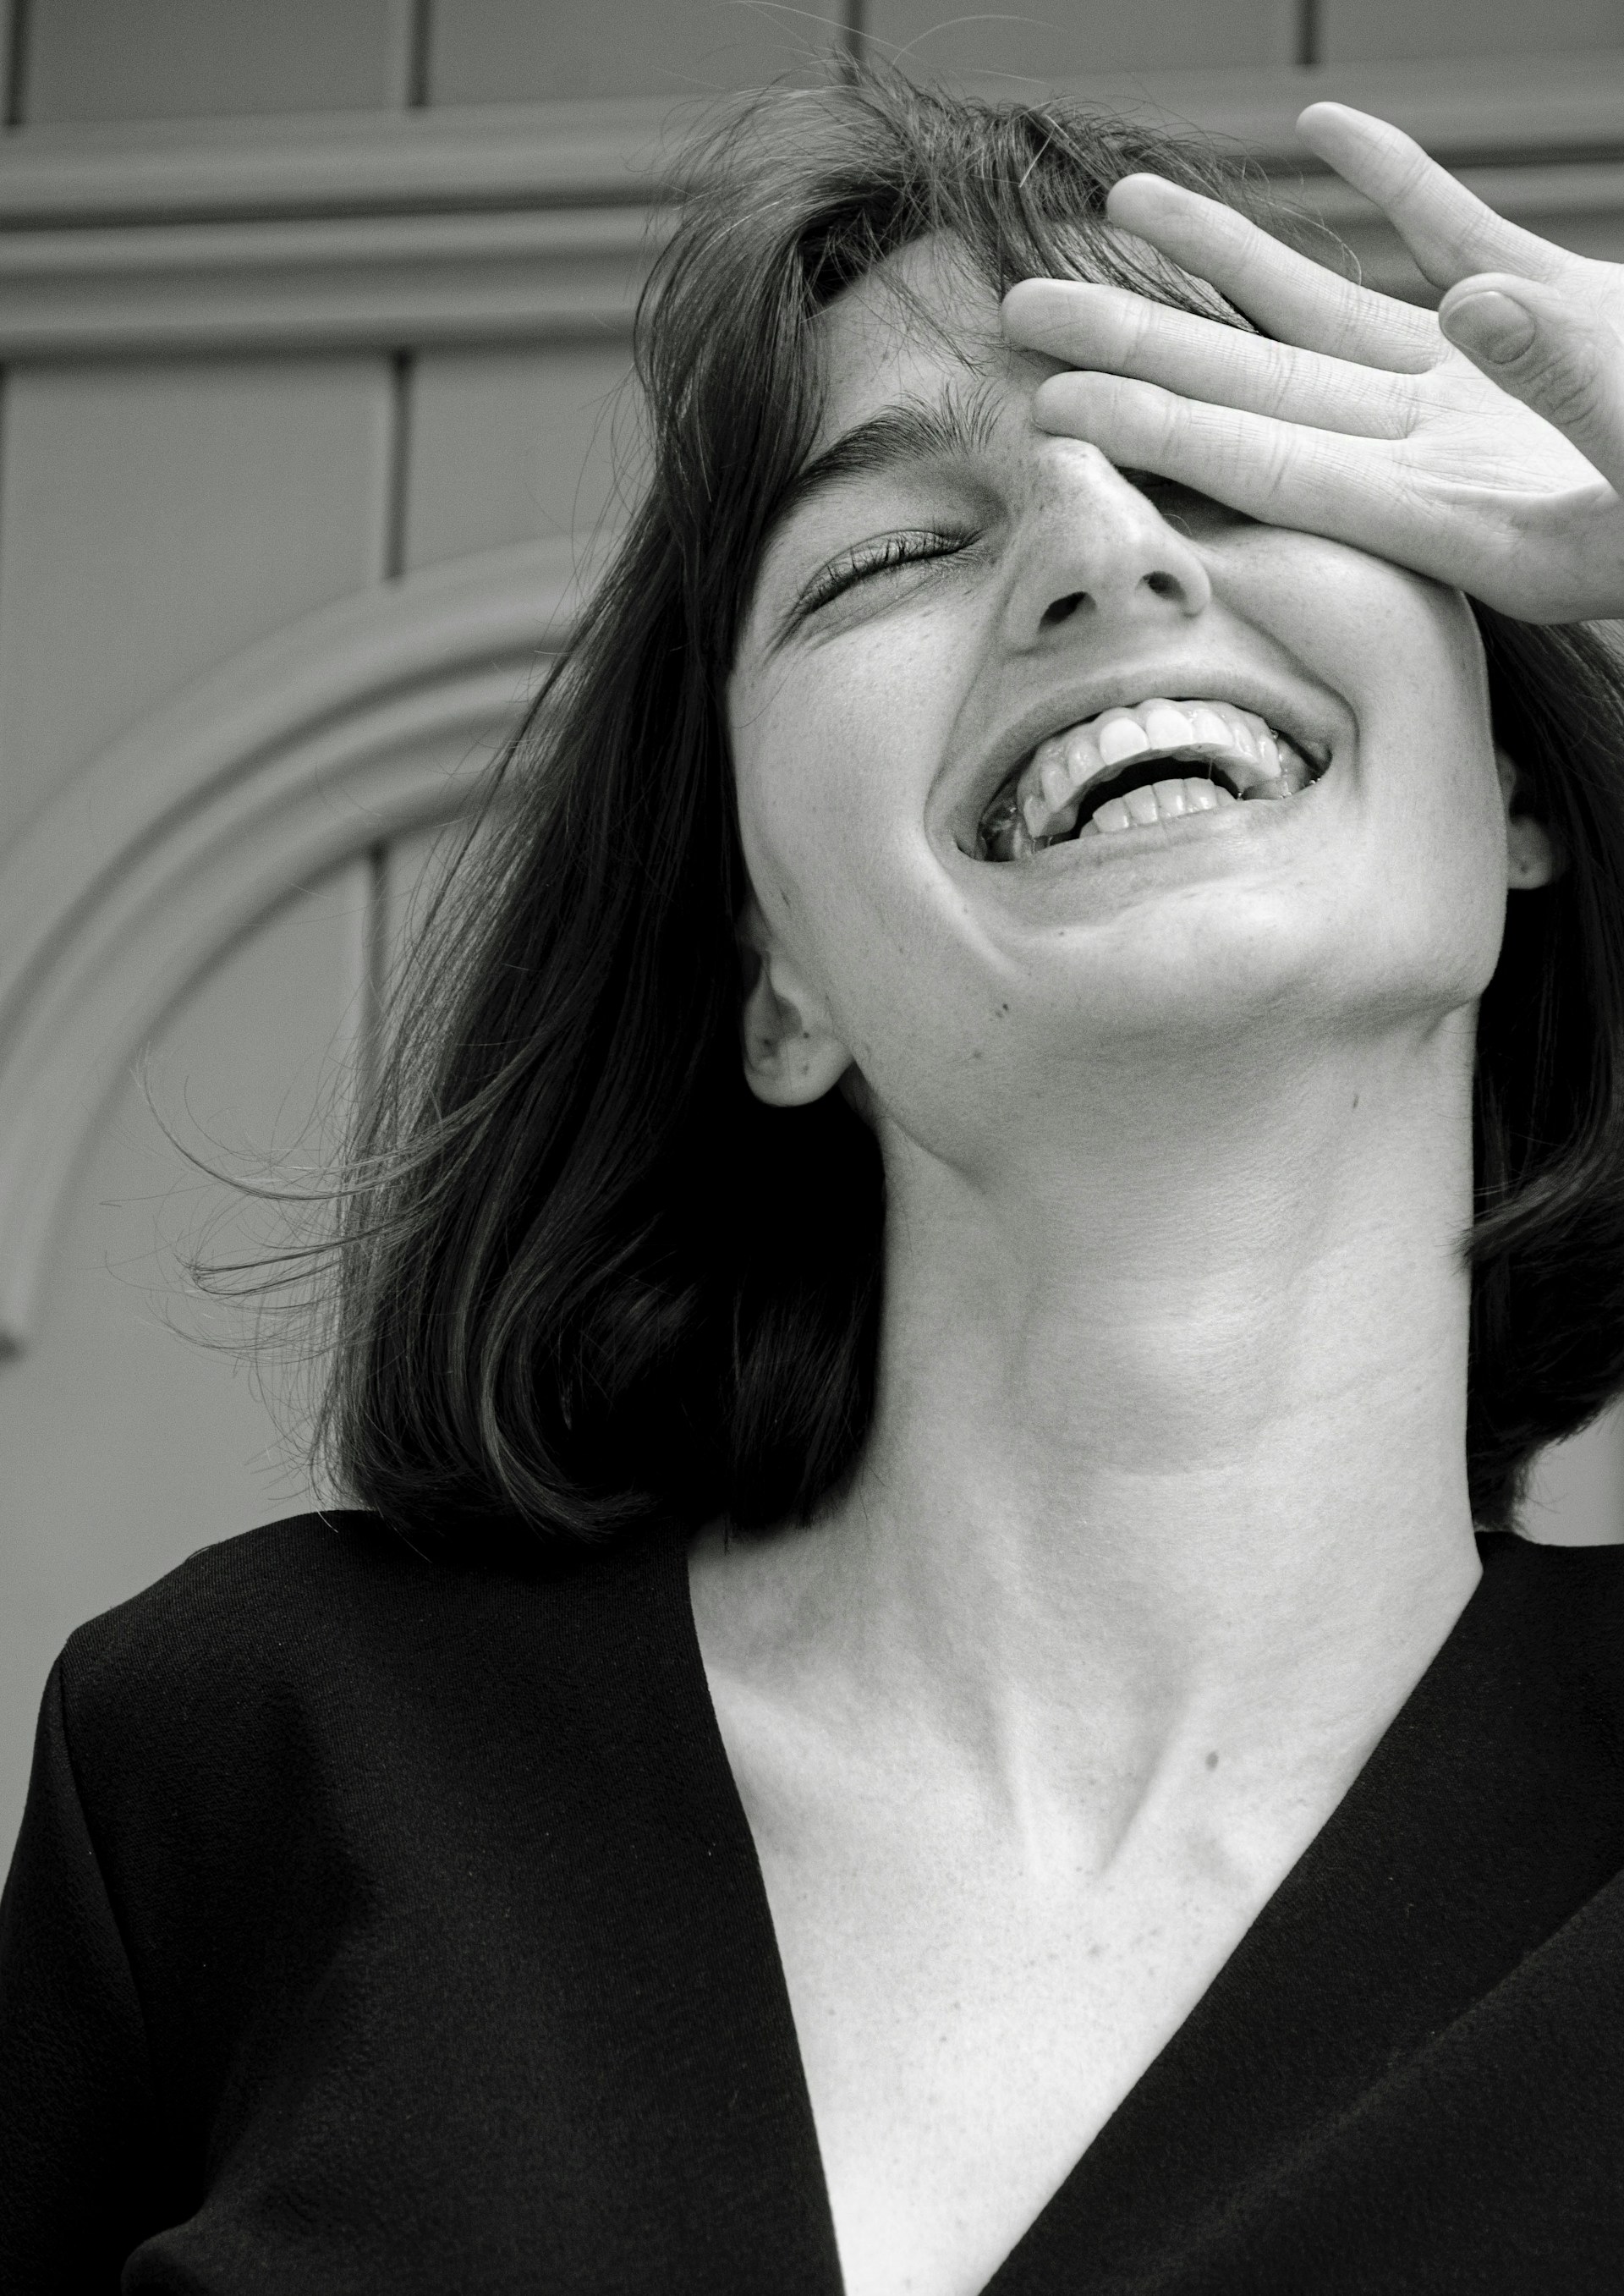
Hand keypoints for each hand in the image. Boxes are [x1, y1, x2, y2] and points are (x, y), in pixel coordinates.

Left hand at [1002, 103, 1623, 623]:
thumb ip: (1570, 388)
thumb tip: (1464, 314)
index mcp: (1461, 520)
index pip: (1273, 469)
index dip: (1158, 429)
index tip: (1053, 399)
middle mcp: (1448, 461)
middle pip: (1259, 393)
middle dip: (1140, 346)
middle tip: (1016, 314)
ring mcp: (1492, 391)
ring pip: (1327, 314)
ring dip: (1228, 261)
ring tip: (1123, 205)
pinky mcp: (1560, 318)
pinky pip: (1454, 237)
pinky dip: (1394, 181)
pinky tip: (1319, 132)